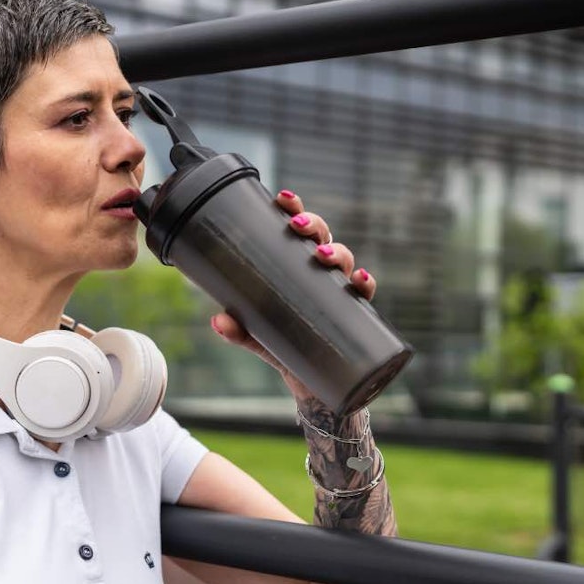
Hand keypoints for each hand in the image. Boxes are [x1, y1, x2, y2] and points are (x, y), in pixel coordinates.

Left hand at [209, 189, 376, 399]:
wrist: (310, 385)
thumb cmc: (282, 346)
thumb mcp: (256, 337)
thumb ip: (238, 330)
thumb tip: (218, 321)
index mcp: (295, 266)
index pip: (297, 230)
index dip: (294, 209)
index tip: (283, 198)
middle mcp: (320, 273)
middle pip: (323, 237)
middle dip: (314, 225)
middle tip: (298, 227)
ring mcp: (339, 292)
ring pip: (346, 259)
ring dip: (337, 252)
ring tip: (322, 255)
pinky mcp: (355, 315)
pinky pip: (365, 295)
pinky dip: (365, 284)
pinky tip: (360, 280)